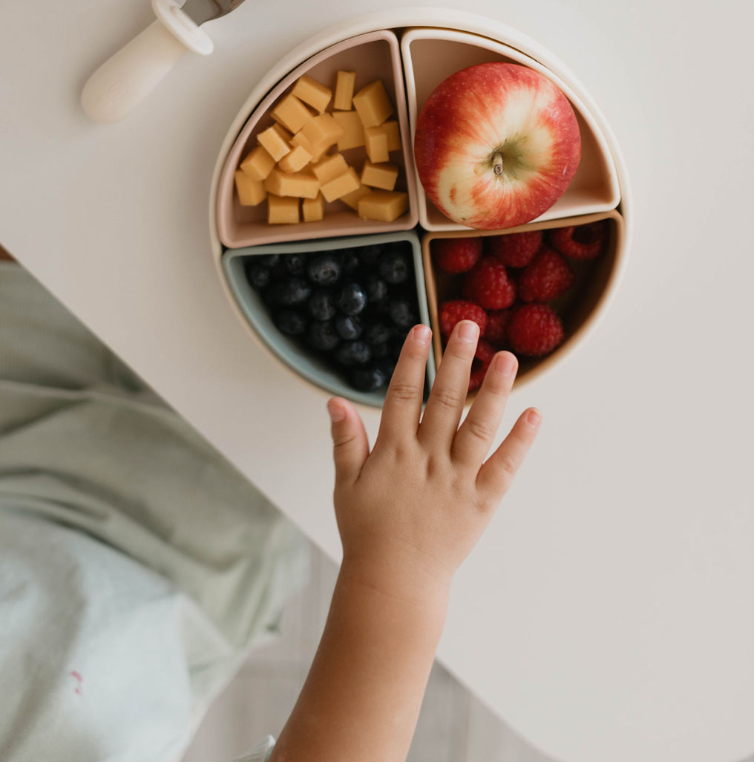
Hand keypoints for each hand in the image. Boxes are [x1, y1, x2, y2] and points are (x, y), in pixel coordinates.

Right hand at [328, 320, 541, 604]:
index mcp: (393, 452)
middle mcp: (427, 460)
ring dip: (494, 390)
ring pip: (479, 426)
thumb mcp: (346, 484)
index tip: (422, 329)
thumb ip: (345, 440)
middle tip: (468, 325)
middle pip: (445, 400)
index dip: (411, 360)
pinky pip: (505, 466)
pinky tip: (534, 413)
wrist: (395, 583)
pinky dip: (520, 440)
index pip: (402, 394)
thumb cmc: (367, 533)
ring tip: (507, 357)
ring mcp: (457, 480)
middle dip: (456, 360)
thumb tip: (333, 401)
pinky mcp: (481, 502)